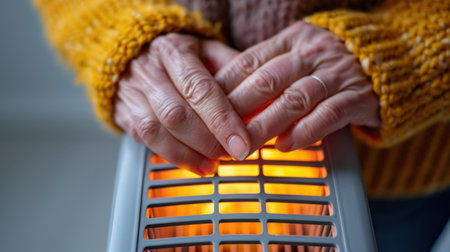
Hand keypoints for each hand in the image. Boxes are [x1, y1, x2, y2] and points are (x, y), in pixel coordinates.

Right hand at [114, 33, 247, 174]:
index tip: (242, 144)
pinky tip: (193, 164)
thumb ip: (232, 67)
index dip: (221, 120)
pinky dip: (173, 157)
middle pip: (176, 114)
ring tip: (212, 164)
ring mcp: (132, 94)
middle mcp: (148, 71)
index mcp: (174, 51)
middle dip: (207, 141)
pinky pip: (145, 142)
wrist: (132, 54)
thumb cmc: (178, 55)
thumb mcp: (207, 48)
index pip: (199, 89)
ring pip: (156, 132)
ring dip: (188, 155)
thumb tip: (261, 92)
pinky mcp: (124, 114)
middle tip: (230, 153)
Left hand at [216, 21, 379, 151]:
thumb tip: (226, 96)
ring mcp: (336, 74)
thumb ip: (268, 69)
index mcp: (292, 39)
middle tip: (217, 133)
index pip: (249, 61)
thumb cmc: (330, 61)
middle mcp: (312, 53)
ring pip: (294, 100)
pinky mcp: (358, 97)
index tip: (205, 109)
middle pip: (267, 81)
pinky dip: (304, 132)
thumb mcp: (299, 52)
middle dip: (238, 110)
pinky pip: (328, 115)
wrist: (389, 56)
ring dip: (266, 125)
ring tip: (245, 145)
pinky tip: (285, 145)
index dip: (224, 86)